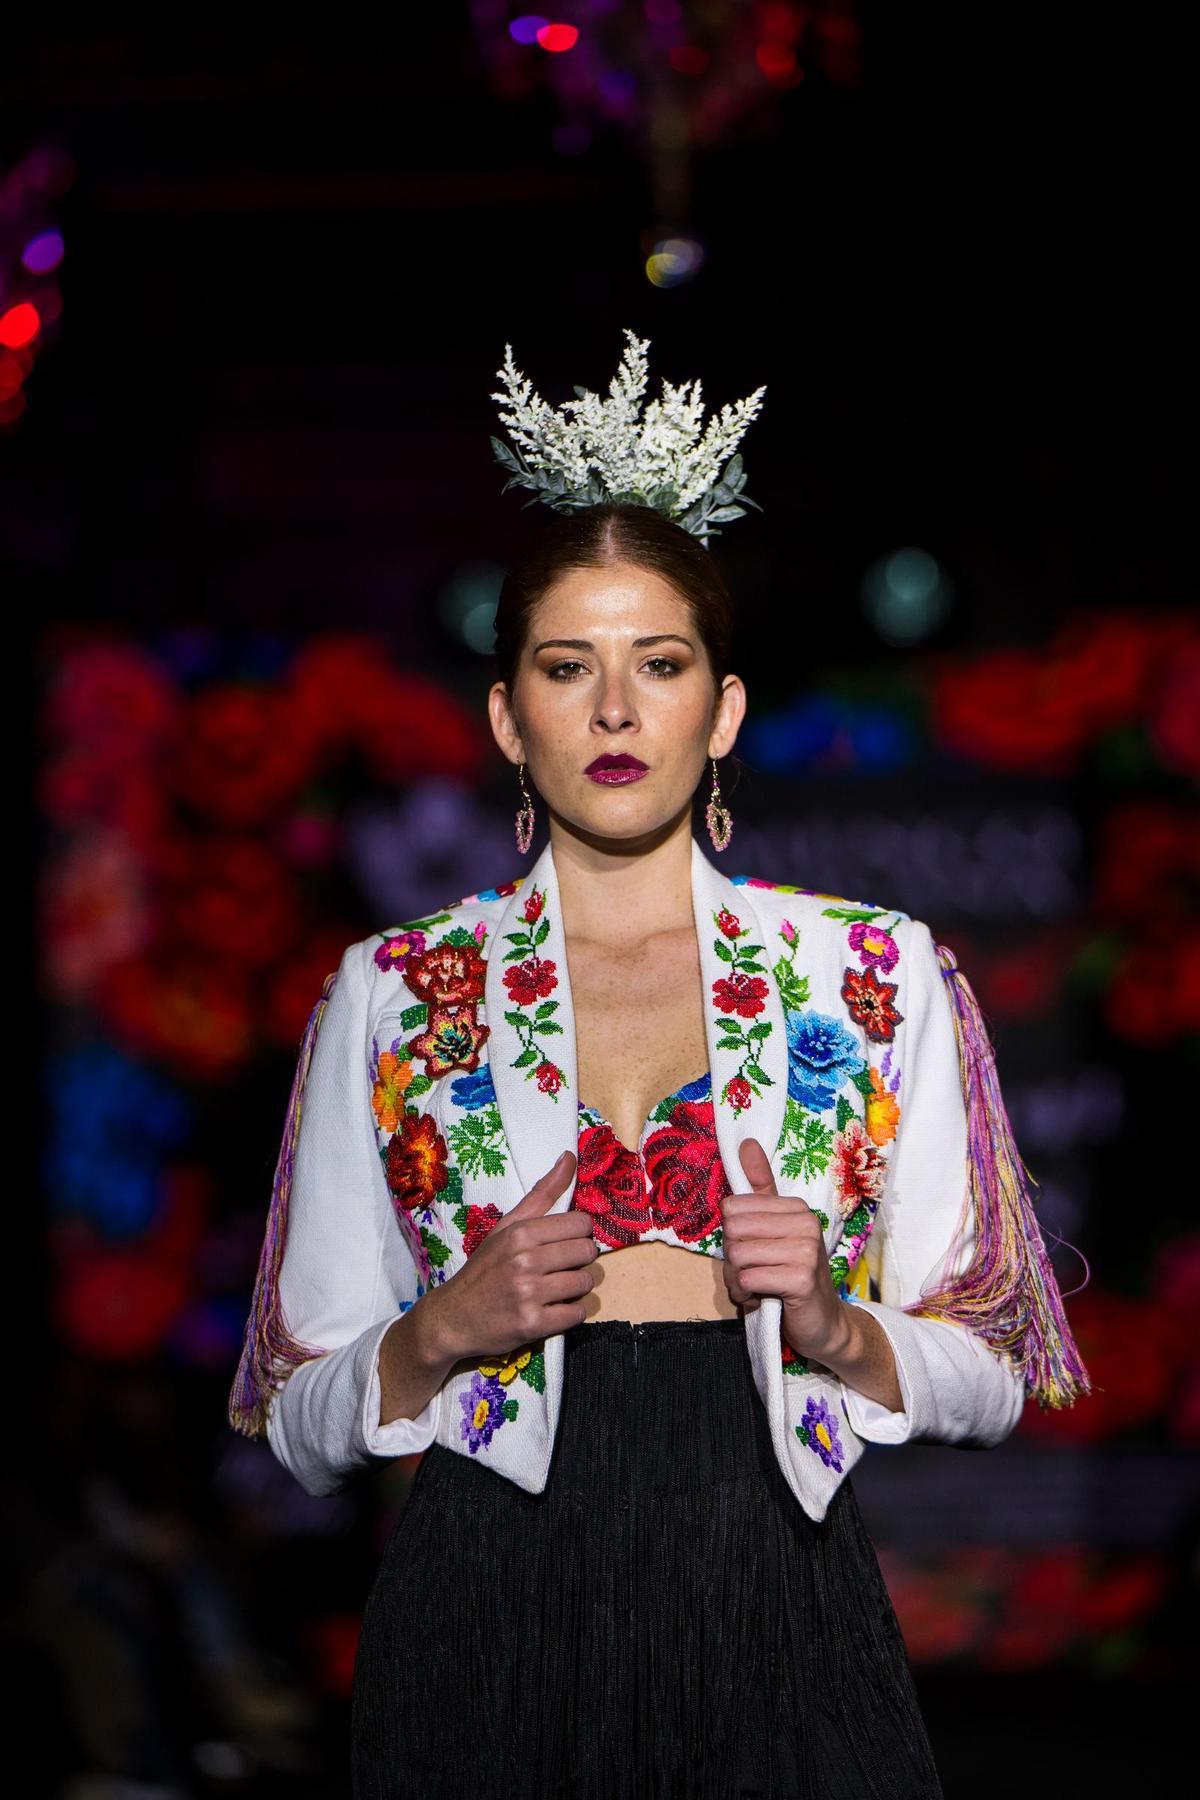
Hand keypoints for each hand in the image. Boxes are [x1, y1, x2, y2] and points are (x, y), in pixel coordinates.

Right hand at [423, 1149, 595, 1362]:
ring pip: (586, 1283)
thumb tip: (570, 1157)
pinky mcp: (533, 1325)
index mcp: (521, 1233)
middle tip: (558, 1267)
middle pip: (588, 1252)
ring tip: (554, 1288)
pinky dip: (570, 1313)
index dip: (578, 1233)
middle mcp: (525, 1261)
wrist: (453, 1317)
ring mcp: (529, 1294)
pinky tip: (552, 1309)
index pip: (582, 1223)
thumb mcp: (507, 1226)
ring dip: (576, 1287)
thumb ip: (542, 1193)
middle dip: (579, 1260)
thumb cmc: (485, 1267)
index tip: (563, 1242)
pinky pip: (577, 1314)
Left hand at [721, 1137, 849, 1363]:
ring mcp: (806, 1250)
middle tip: (755, 1273)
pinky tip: (765, 1300)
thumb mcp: (773, 1230)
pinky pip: (748, 1280)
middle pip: (732, 1231)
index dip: (733, 1236)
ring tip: (759, 1287)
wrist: (823, 1323)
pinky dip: (747, 1295)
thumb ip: (759, 1188)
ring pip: (737, 1257)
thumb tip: (746, 1143)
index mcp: (795, 1208)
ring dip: (738, 1281)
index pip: (732, 1208)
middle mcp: (805, 1222)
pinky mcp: (802, 1279)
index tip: (755, 1251)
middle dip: (733, 1261)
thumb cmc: (790, 1275)